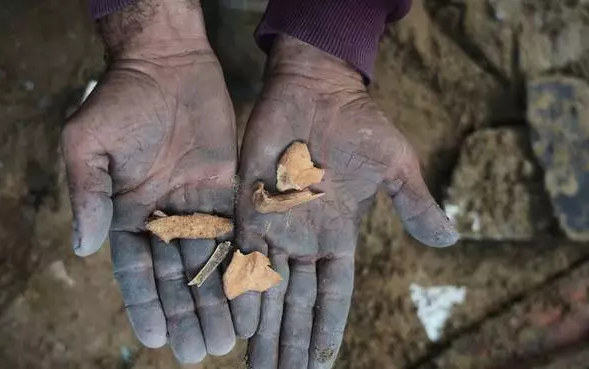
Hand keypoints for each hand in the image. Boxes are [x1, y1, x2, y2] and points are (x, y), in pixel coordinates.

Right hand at [62, 1, 236, 362]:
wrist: (164, 63)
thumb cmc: (117, 100)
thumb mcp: (86, 145)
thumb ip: (86, 196)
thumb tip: (82, 248)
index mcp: (126, 213)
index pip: (135, 271)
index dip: (145, 305)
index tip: (156, 339)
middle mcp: (162, 217)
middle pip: (174, 276)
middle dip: (186, 314)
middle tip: (197, 353)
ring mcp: (196, 205)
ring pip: (207, 262)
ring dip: (216, 300)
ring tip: (226, 340)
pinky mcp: (226, 190)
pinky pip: (236, 233)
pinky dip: (242, 264)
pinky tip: (250, 294)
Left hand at [232, 36, 458, 368]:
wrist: (314, 87)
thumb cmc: (358, 124)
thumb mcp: (394, 165)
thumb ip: (413, 204)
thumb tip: (449, 241)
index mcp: (339, 235)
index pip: (333, 294)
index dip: (327, 329)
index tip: (322, 364)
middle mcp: (304, 238)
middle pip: (296, 302)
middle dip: (289, 341)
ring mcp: (274, 224)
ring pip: (266, 287)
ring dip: (262, 327)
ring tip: (257, 365)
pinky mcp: (247, 205)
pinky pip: (241, 254)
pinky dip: (239, 288)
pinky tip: (237, 321)